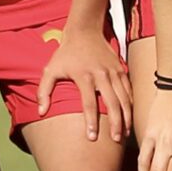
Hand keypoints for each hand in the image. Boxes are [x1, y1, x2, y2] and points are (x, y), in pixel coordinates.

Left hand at [42, 22, 130, 142]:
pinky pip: (128, 90)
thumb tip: (41, 111)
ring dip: (126, 116)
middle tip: (116, 139)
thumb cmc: (66, 53)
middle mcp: (101, 75)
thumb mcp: (50, 69)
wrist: (85, 31)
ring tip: (125, 133)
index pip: (89, 103)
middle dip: (115, 123)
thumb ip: (44, 91)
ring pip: (124, 98)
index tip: (92, 137)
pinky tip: (130, 117)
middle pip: (112, 103)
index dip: (91, 121)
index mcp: (84, 76)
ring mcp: (113, 72)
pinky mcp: (121, 69)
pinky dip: (130, 104)